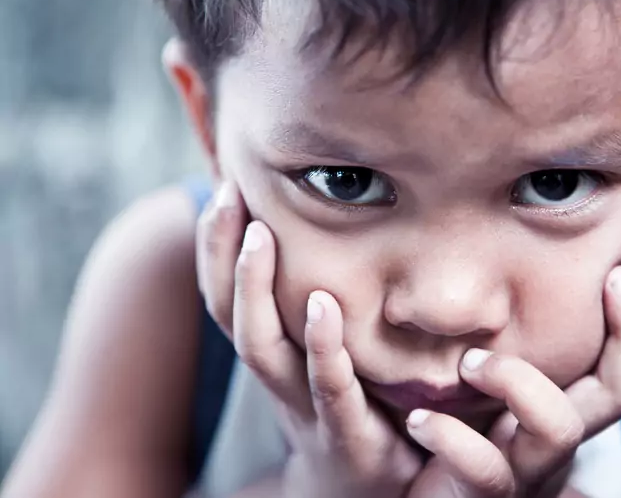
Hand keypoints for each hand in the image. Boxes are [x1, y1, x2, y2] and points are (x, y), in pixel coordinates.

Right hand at [196, 180, 420, 497]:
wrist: (371, 492)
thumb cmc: (355, 408)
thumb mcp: (332, 352)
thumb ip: (325, 300)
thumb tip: (336, 228)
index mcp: (274, 355)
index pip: (229, 297)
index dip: (217, 247)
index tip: (224, 187)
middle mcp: (279, 378)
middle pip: (231, 314)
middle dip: (222, 254)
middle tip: (227, 194)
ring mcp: (307, 407)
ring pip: (263, 350)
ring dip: (256, 292)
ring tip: (260, 237)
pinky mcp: (348, 436)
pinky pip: (330, 389)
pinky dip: (323, 348)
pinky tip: (325, 305)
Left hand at [404, 261, 620, 497]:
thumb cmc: (433, 434)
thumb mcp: (463, 382)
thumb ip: (478, 338)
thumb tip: (482, 263)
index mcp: (553, 408)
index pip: (614, 365)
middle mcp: (550, 439)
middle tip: (616, 276)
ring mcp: (524, 472)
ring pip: (560, 427)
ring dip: (516, 379)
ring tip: (467, 362)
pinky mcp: (481, 497)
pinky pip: (485, 471)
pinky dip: (451, 438)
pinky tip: (419, 419)